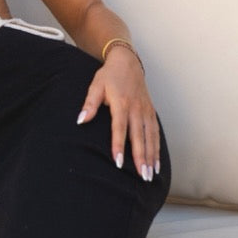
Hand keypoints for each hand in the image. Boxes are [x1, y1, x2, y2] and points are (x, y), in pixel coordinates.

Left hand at [77, 46, 160, 180]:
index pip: (120, 128)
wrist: (127, 61)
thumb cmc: (109, 75)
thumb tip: (80, 120)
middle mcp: (136, 108)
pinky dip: (157, 147)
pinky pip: (155, 132)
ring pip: (150, 136)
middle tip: (142, 176)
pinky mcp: (150, 111)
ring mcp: (145, 110)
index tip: (119, 162)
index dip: (119, 146)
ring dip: (151, 156)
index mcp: (121, 103)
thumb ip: (89, 104)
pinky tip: (156, 162)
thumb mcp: (96, 85)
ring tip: (150, 174)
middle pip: (139, 136)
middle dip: (140, 157)